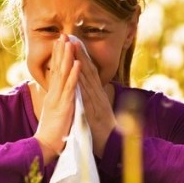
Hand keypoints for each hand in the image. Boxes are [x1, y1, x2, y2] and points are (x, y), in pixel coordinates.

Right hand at [34, 35, 80, 161]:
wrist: (45, 146)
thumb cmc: (52, 132)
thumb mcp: (54, 112)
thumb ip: (56, 101)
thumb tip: (58, 93)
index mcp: (52, 95)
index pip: (55, 71)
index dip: (58, 56)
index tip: (60, 43)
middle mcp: (54, 93)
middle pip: (57, 68)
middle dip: (60, 51)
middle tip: (63, 35)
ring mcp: (58, 98)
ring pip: (63, 74)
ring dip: (67, 57)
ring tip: (69, 42)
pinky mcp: (64, 105)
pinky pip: (70, 87)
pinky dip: (74, 74)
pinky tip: (77, 63)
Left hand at [72, 41, 116, 158]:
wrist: (112, 145)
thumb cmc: (102, 129)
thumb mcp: (97, 110)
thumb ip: (92, 98)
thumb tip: (88, 89)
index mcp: (96, 94)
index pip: (88, 71)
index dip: (81, 56)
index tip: (73, 42)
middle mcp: (97, 94)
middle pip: (88, 70)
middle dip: (79, 53)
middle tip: (71, 36)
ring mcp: (96, 101)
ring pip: (87, 78)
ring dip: (80, 61)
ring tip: (72, 46)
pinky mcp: (93, 110)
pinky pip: (86, 94)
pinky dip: (82, 82)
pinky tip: (77, 71)